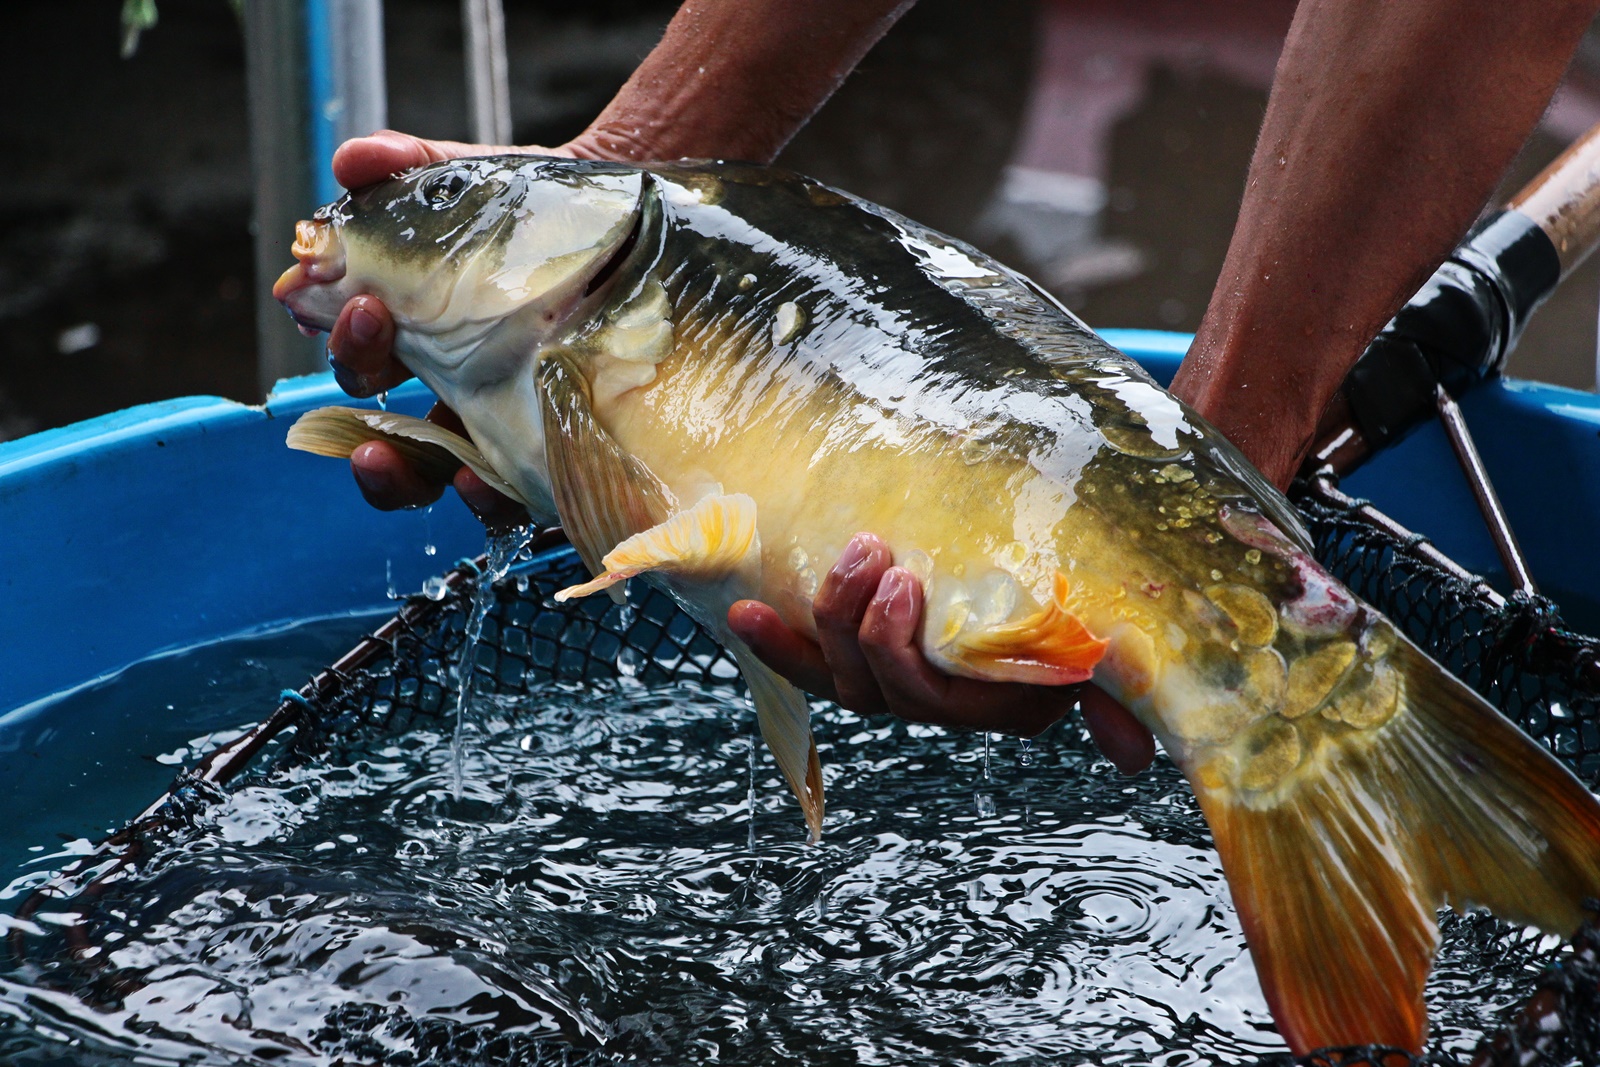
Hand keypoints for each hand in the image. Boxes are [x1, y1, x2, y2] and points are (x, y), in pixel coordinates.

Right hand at [326, 131, 562, 522]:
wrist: (623, 223)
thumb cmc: (533, 213)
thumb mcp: (469, 182)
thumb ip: (410, 167)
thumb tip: (354, 160)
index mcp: (417, 341)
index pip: (363, 369)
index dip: (351, 351)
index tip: (357, 309)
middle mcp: (454, 393)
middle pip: (390, 440)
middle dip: (371, 432)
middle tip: (384, 364)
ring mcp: (504, 424)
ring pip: (447, 478)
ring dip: (426, 477)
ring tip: (448, 464)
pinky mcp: (555, 445)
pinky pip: (518, 490)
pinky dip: (496, 496)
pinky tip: (492, 479)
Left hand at [728, 533, 1155, 773]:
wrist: (1070, 569)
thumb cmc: (1091, 607)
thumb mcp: (1112, 645)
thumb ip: (1116, 691)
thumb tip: (1136, 755)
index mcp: (997, 705)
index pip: (932, 700)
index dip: (898, 651)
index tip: (904, 584)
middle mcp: (942, 702)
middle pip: (878, 690)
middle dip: (861, 624)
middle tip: (872, 555)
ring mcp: (900, 679)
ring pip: (841, 678)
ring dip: (828, 617)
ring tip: (849, 553)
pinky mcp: (866, 649)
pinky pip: (812, 661)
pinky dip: (778, 641)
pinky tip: (742, 611)